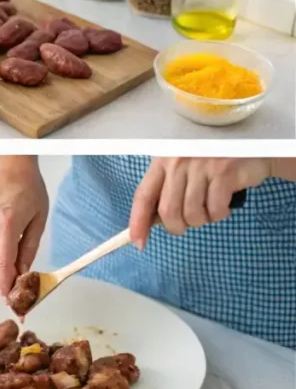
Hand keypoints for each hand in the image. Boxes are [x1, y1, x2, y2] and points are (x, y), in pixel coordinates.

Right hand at [0, 156, 48, 296]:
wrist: (3, 163)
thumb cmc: (26, 184)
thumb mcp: (38, 216)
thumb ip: (30, 246)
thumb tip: (25, 270)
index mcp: (7, 225)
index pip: (3, 265)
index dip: (6, 287)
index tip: (10, 303)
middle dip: (9, 271)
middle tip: (23, 278)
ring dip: (3, 254)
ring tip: (17, 236)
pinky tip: (5, 225)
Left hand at [129, 157, 271, 247]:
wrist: (250, 146)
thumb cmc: (211, 162)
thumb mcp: (182, 170)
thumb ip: (167, 191)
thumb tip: (152, 223)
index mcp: (162, 161)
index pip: (143, 196)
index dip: (138, 222)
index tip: (138, 242)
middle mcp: (177, 161)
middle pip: (167, 211)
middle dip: (177, 226)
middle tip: (190, 222)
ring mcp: (200, 165)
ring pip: (192, 213)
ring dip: (203, 220)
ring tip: (210, 207)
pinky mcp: (223, 171)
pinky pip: (215, 209)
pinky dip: (219, 214)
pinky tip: (224, 204)